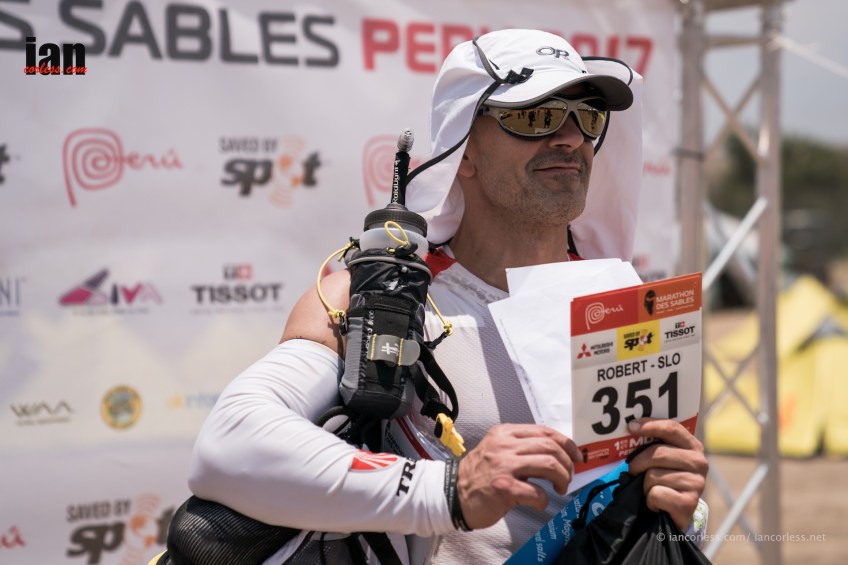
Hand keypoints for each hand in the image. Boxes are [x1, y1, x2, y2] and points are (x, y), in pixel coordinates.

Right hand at [456, 424, 581, 529]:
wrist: (452, 493)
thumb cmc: (479, 474)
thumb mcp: (498, 451)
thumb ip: (522, 449)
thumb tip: (558, 456)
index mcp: (505, 433)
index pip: (544, 431)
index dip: (567, 444)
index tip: (576, 457)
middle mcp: (504, 446)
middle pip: (550, 447)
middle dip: (567, 463)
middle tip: (568, 477)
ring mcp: (503, 466)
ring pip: (548, 464)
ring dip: (562, 479)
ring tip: (560, 488)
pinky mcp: (503, 488)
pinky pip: (537, 492)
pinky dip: (544, 500)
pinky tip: (539, 503)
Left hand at [626, 418, 707, 530]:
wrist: (677, 512)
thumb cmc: (665, 479)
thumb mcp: (663, 459)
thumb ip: (654, 444)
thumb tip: (630, 429)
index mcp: (692, 446)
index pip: (672, 428)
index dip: (650, 425)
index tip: (631, 427)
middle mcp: (699, 462)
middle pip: (657, 453)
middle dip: (638, 463)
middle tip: (633, 471)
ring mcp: (697, 483)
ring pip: (653, 476)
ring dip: (644, 485)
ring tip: (652, 490)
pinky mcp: (689, 503)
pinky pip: (656, 494)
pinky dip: (650, 500)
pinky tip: (657, 503)